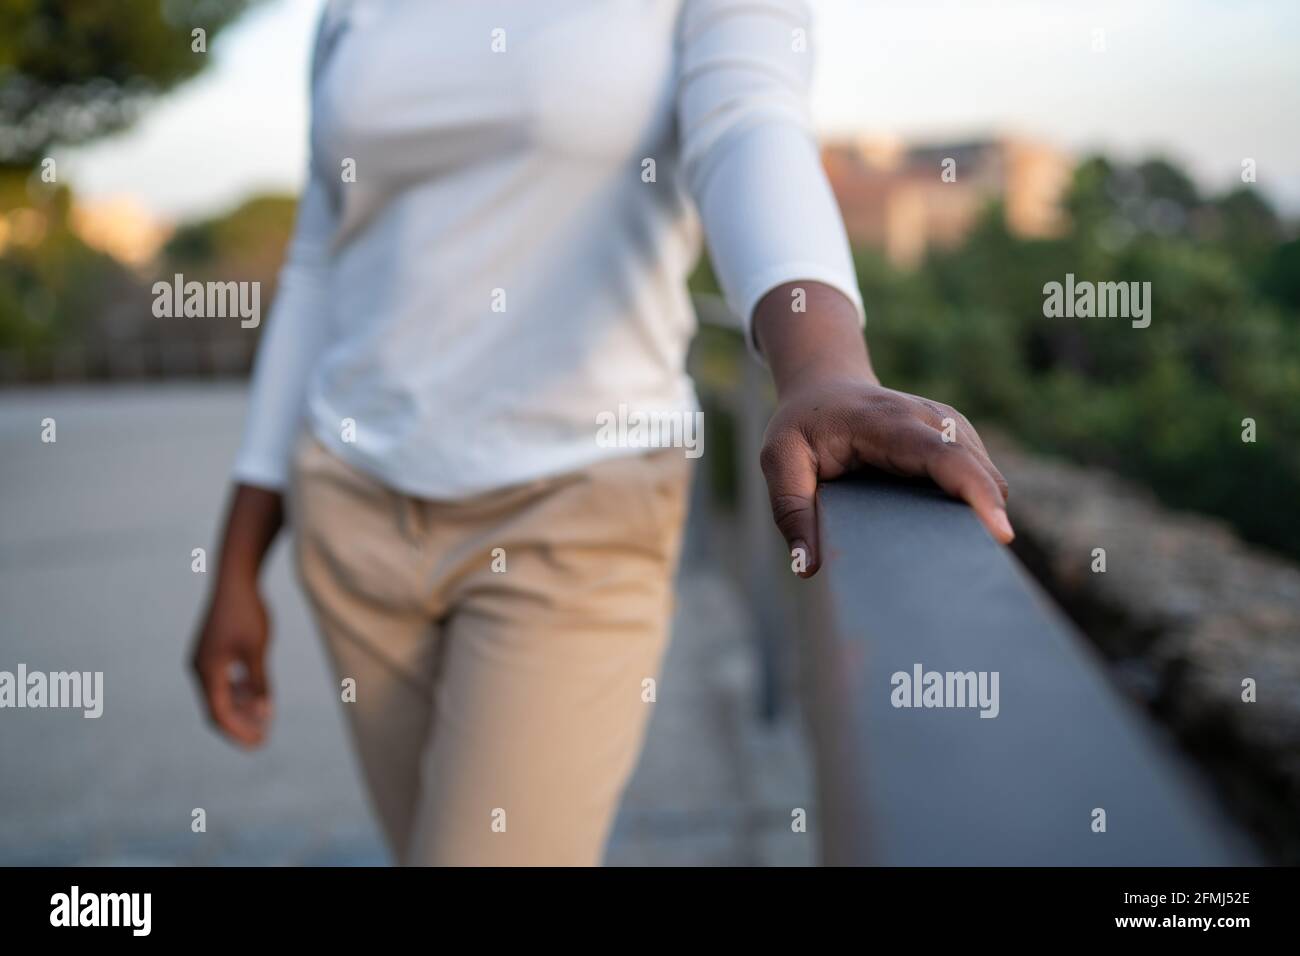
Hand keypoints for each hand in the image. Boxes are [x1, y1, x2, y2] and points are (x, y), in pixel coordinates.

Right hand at [190, 573, 272, 746]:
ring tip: (263, 719)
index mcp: (207, 671)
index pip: (219, 714)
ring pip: (220, 694)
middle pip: (217, 708)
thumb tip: (263, 712)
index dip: (238, 732)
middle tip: (262, 738)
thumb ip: (259, 682)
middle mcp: (200, 668)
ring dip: (240, 708)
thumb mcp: (257, 651)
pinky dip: (238, 691)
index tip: (259, 744)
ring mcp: (205, 659)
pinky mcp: (212, 650)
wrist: (236, 578)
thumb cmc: (248, 613)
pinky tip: (256, 695)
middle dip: (239, 724)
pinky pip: (223, 679)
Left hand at [760, 375, 1012, 576]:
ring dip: (983, 508)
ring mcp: (947, 423)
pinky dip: (978, 500)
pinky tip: (958, 530)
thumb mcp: (779, 461)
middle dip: (988, 511)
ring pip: (985, 471)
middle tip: (980, 565)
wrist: (824, 386)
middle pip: (975, 466)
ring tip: (966, 554)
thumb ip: (790, 511)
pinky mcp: (955, 436)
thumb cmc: (800, 425)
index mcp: (886, 422)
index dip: (975, 491)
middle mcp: (927, 417)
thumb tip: (807, 567)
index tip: (999, 531)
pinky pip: (979, 471)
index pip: (942, 455)